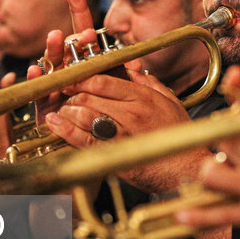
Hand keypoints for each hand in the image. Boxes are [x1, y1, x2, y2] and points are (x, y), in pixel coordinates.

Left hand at [46, 69, 209, 192]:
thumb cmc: (178, 135)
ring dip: (67, 110)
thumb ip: (151, 84)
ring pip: (84, 115)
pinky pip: (84, 139)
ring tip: (59, 108)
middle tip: (62, 93)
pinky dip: (65, 130)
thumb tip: (132, 71)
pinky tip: (55, 123)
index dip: (83, 77)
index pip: (104, 81)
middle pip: (90, 96)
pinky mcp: (114, 153)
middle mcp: (131, 113)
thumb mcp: (171, 102)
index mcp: (143, 97)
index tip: (72, 77)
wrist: (184, 167)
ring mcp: (121, 133)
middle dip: (71, 93)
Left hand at [176, 37, 239, 238]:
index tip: (231, 83)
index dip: (234, 94)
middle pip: (223, 138)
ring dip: (211, 165)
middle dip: (222, 128)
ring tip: (220, 159)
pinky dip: (198, 217)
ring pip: (213, 173)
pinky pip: (220, 216)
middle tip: (225, 123)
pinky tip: (181, 215)